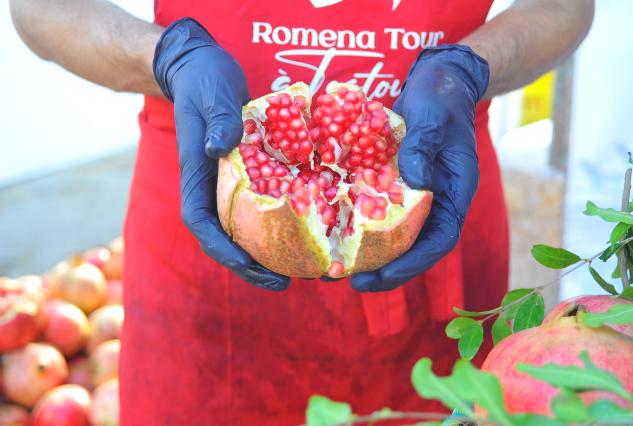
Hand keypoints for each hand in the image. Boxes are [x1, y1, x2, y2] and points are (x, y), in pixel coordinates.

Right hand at [153, 18, 289, 290]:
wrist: (202, 68)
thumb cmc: (205, 80)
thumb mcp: (212, 93)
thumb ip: (218, 118)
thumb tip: (222, 149)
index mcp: (197, 175)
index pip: (202, 223)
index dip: (223, 250)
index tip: (248, 267)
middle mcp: (212, 187)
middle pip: (225, 238)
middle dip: (250, 265)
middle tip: (284, 283)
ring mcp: (229, 184)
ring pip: (245, 229)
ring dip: (268, 253)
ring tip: (301, 270)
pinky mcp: (249, 175)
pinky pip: (262, 207)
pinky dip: (280, 226)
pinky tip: (308, 234)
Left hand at [351, 44, 488, 291]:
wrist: (440, 77)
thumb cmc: (441, 96)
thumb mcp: (433, 117)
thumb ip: (424, 146)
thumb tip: (414, 181)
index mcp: (455, 192)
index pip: (440, 240)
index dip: (413, 263)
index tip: (384, 276)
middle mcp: (436, 200)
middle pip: (414, 246)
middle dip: (385, 268)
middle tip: (351, 280)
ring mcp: (416, 193)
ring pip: (394, 233)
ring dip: (369, 253)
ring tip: (335, 265)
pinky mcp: (396, 181)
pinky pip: (378, 209)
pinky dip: (359, 223)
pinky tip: (332, 228)